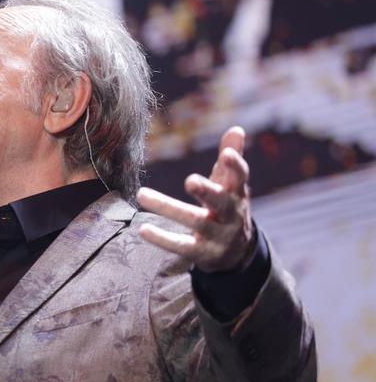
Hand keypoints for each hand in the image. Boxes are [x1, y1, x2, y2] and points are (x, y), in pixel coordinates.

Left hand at [136, 125, 255, 272]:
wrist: (237, 254)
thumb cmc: (227, 208)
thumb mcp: (231, 186)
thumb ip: (230, 160)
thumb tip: (236, 128)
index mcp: (237, 194)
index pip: (240, 178)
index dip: (235, 166)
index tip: (226, 154)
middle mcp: (230, 214)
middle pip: (220, 201)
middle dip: (207, 190)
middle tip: (190, 181)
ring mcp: (217, 235)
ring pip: (194, 221)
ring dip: (168, 208)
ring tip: (141, 194)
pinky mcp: (202, 253)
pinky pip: (181, 246)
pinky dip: (162, 239)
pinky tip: (142, 229)